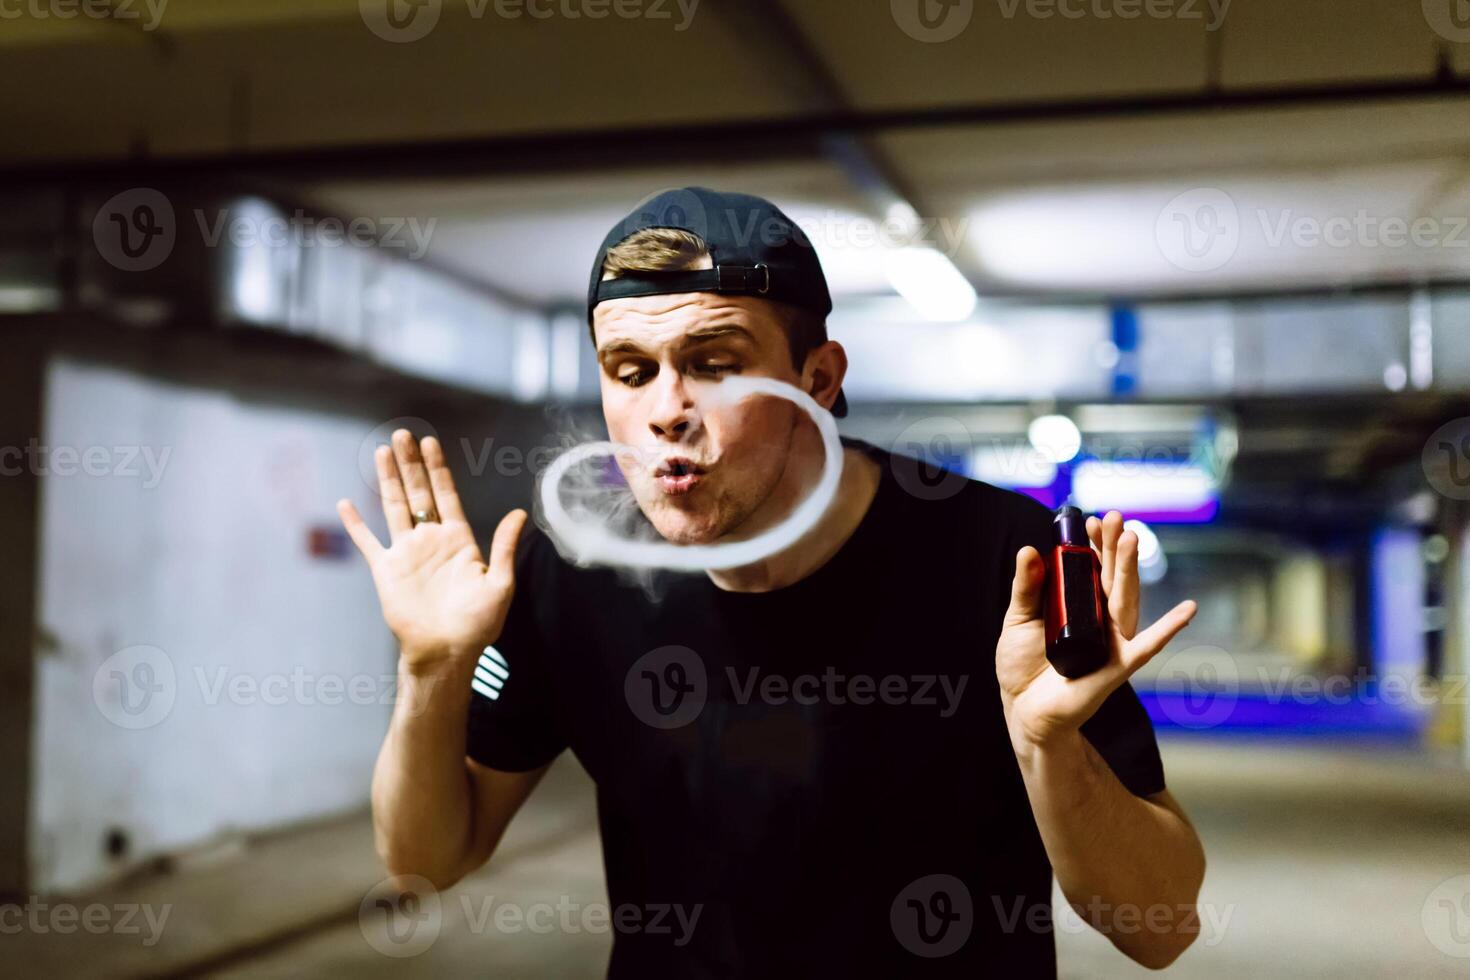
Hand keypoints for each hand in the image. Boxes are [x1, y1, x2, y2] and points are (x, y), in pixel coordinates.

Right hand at [337, 429, 526, 675]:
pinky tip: (345, 504)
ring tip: (381, 451)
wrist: (446, 652)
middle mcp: (431, 540)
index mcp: (459, 540)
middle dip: (410, 464)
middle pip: (418, 492)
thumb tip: (520, 513)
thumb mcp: (501, 583)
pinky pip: (367, 542)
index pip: (446, 494)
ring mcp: (407, 553)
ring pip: (394, 506)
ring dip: (387, 480)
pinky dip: (355, 524)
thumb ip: (505, 547)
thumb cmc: (478, 624)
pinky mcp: (387, 570)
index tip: (430, 443)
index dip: (438, 468)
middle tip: (402, 436)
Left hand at [996, 510, 1196, 749]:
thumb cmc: (1023, 666)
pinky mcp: (1118, 665)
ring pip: (1125, 599)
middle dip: (1113, 547)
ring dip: (1130, 569)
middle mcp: (1098, 619)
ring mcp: (1111, 640)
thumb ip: (1027, 587)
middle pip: (1111, 577)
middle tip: (1114, 517)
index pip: (1090, 568)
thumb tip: (1029, 550)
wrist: (1024, 709)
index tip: (1093, 520)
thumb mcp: (1019, 618)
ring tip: (1130, 538)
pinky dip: (1168, 628)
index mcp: (1077, 606)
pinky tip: (1188, 609)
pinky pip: (1146, 645)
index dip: (1093, 544)